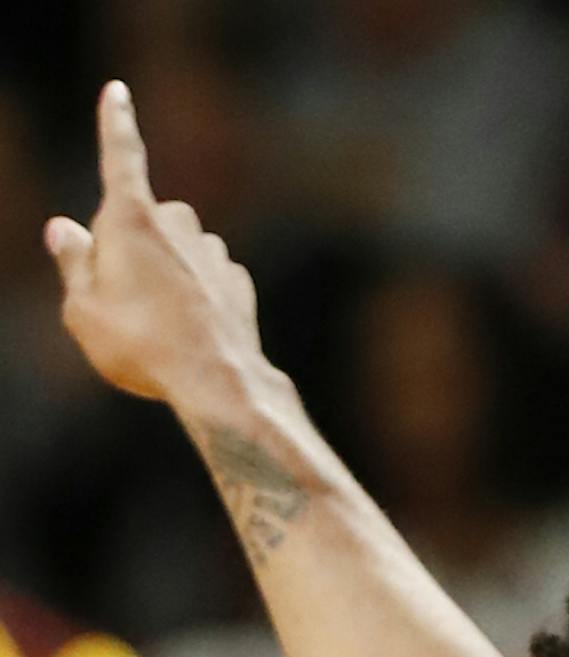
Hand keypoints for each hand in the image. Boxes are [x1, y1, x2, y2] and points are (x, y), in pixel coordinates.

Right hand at [44, 80, 261, 406]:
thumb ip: (72, 263)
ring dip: (163, 280)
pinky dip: (194, 301)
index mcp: (130, 216)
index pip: (120, 155)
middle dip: (127, 251)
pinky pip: (203, 282)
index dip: (115, 123)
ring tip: (158, 329)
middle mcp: (177, 221)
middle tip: (121, 305)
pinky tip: (191, 336)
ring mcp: (211, 250)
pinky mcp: (236, 281)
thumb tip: (63, 229)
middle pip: (139, 222)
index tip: (117, 92)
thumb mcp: (83, 310)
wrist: (219, 383)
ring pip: (174, 254)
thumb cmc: (141, 346)